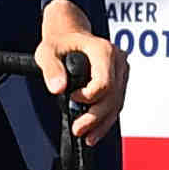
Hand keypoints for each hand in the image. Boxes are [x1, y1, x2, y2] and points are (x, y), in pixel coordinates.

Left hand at [34, 3, 127, 142]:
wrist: (70, 33)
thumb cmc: (59, 41)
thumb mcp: (47, 51)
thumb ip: (50, 69)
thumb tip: (58, 88)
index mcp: (103, 51)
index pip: (104, 83)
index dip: (89, 97)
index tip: (72, 98)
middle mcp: (118, 60)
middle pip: (113, 97)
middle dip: (95, 117)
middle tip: (78, 129)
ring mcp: (122, 70)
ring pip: (118, 103)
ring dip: (103, 123)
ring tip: (87, 137)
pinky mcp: (120, 80)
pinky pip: (116, 102)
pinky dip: (106, 118)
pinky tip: (95, 130)